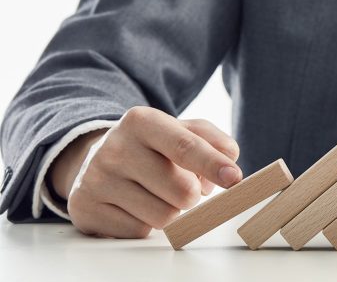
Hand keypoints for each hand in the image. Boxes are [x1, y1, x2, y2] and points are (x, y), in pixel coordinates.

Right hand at [49, 106, 241, 237]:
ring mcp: (96, 179)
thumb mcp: (183, 131)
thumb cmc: (154, 147)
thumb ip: (213, 140)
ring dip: (172, 212)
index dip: (213, 165)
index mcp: (142, 121)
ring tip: (156, 194)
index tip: (234, 179)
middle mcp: (115, 148)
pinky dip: (146, 224)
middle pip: (181, 191)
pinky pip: (139, 232)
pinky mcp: (85, 209)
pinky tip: (134, 206)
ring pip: (163, 217)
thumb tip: (229, 164)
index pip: (185, 147)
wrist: (99, 159)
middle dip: (192, 195)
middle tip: (182, 186)